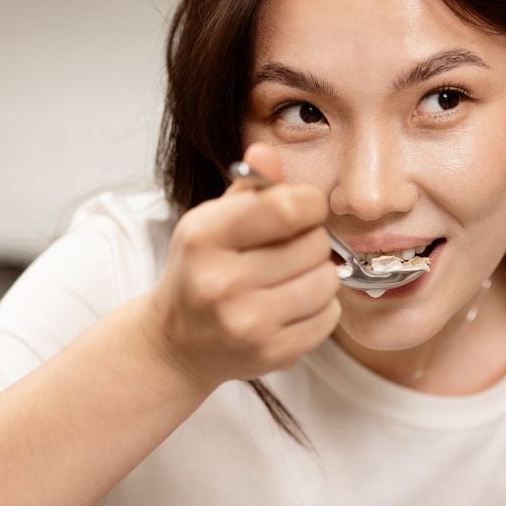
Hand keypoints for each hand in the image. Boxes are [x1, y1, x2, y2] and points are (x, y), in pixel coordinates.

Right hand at [142, 143, 340, 389]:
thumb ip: (247, 188)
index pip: (287, 207)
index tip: (303, 208)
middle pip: (314, 244)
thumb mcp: (211, 222)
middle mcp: (221, 282)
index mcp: (204, 237)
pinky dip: (319, 309)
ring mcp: (247, 323)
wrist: (177, 343)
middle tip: (289, 249)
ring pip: (326, 281)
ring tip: (291, 277)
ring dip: (318, 275)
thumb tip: (267, 152)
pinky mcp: (271, 354)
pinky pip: (328, 318)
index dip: (309, 202)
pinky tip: (292, 306)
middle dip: (311, 241)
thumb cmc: (201, 271)